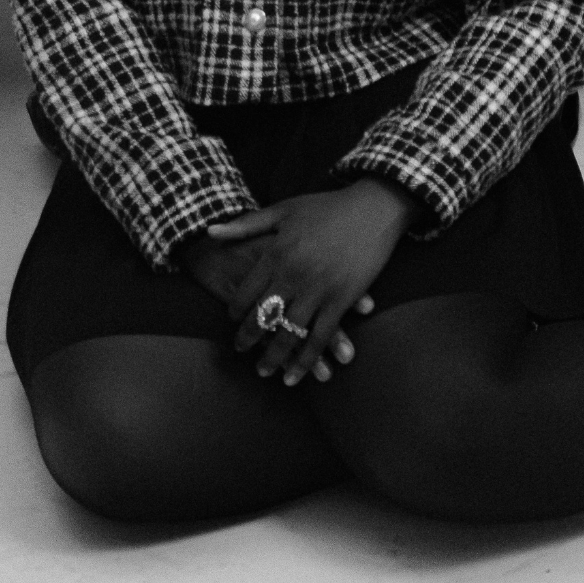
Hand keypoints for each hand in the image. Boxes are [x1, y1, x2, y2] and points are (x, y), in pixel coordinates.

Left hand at [183, 180, 413, 382]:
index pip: (246, 291)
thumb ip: (247, 224)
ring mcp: (317, 290)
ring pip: (288, 334)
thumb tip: (210, 232)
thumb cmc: (327, 207)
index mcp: (277, 252)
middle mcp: (293, 274)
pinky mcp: (341, 301)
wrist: (373, 208)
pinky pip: (319, 338)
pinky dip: (306, 361)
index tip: (232, 320)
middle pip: (263, 316)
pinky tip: (296, 375)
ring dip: (274, 357)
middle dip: (249, 338)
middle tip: (241, 350)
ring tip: (264, 371)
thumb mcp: (284, 210)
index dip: (236, 310)